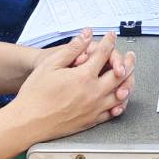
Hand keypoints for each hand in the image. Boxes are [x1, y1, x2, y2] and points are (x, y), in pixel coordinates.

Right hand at [12, 31, 133, 140]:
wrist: (28, 122)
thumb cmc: (35, 96)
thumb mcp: (50, 65)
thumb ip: (72, 49)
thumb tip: (86, 36)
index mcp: (83, 77)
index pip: (103, 54)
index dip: (109, 42)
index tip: (111, 37)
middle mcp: (93, 93)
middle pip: (120, 74)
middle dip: (128, 61)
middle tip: (130, 54)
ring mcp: (94, 108)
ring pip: (122, 94)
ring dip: (129, 81)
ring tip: (130, 75)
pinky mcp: (92, 121)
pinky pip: (114, 111)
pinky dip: (121, 103)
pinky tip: (121, 98)